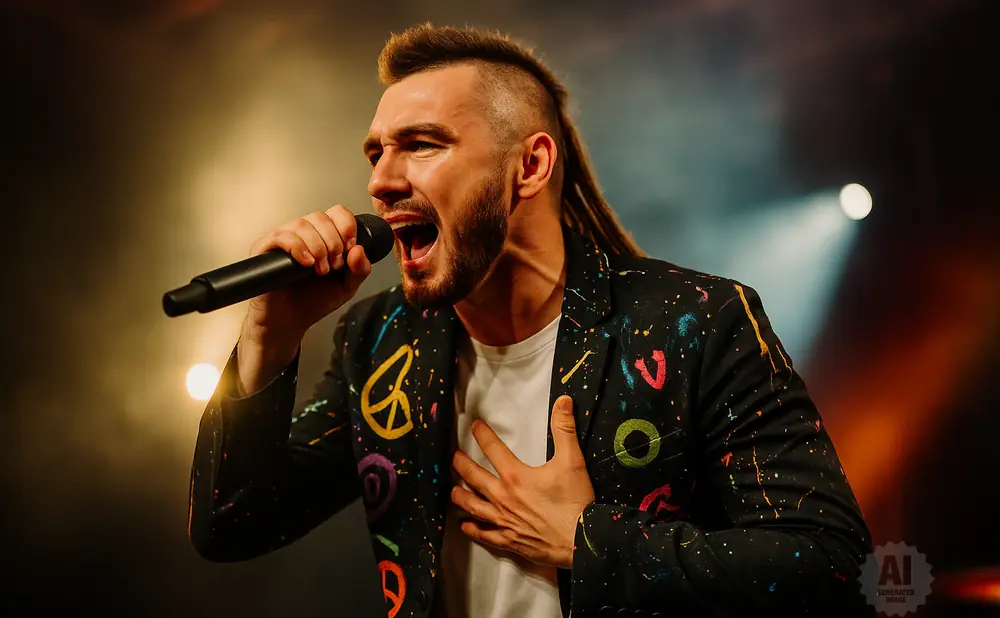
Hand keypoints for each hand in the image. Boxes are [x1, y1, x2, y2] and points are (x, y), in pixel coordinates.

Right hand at [244, 205, 371, 340]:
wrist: (290, 322)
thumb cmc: (313, 301)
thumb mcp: (346, 286)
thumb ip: (360, 270)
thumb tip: (359, 250)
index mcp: (322, 236)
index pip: (336, 212)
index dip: (346, 226)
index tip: (350, 248)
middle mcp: (302, 234)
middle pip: (320, 216)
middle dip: (333, 241)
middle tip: (334, 264)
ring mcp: (282, 240)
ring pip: (301, 224)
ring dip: (317, 246)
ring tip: (320, 269)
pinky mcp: (264, 249)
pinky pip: (280, 236)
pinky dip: (297, 248)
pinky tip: (305, 264)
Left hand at [450, 395, 594, 568]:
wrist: (581, 541)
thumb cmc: (575, 502)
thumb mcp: (572, 461)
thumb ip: (564, 429)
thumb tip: (563, 401)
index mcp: (515, 476)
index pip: (492, 449)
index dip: (482, 435)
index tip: (475, 426)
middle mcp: (503, 497)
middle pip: (474, 477)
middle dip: (461, 464)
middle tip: (453, 457)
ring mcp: (504, 520)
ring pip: (473, 506)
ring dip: (461, 496)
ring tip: (452, 490)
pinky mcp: (509, 539)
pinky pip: (485, 534)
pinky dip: (473, 530)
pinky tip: (465, 526)